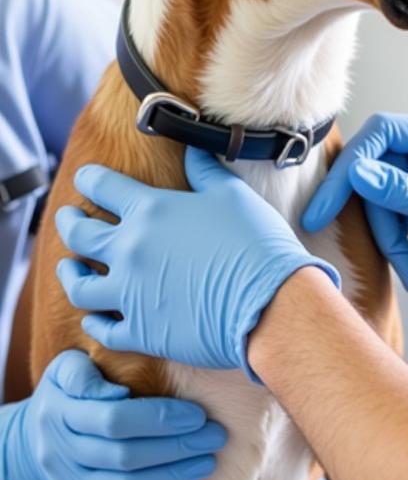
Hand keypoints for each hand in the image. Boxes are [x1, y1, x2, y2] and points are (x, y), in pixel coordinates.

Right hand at [3, 350, 225, 479]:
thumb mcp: (67, 368)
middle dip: (178, 446)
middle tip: (216, 435)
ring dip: (174, 475)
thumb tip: (116, 394)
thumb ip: (85, 372)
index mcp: (60, 414)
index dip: (159, 418)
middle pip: (126, 456)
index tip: (198, 414)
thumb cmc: (67, 392)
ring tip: (209, 460)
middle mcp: (62, 455)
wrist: (34, 439)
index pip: (114, 420)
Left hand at [54, 148, 340, 376]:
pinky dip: (93, 322)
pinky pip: (101, 328)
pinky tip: (94, 316)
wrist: (268, 302)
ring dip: (69, 272)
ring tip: (68, 266)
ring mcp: (129, 294)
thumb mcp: (232, 194)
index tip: (85, 177)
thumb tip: (192, 148)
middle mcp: (129, 250)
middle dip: (68, 221)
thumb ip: (205, 170)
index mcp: (150, 211)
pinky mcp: (139, 330)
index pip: (102, 186)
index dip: (90, 179)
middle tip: (67, 217)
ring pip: (78, 285)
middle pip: (80, 233)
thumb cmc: (256, 243)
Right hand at [302, 113, 407, 305]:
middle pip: (376, 167)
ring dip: (388, 237)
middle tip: (338, 235)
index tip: (327, 204)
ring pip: (383, 197)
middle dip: (368, 210)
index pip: (382, 132)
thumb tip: (357, 172)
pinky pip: (395, 213)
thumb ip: (403, 191)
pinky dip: (397, 243)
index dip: (350, 165)